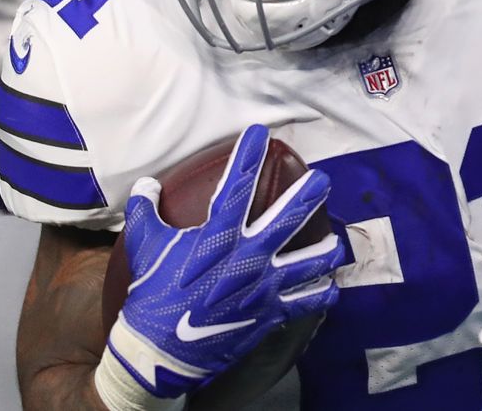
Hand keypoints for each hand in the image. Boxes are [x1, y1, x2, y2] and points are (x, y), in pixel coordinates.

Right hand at [92, 125, 341, 409]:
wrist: (159, 350)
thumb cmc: (152, 294)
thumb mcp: (145, 246)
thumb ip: (146, 211)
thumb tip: (145, 184)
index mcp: (219, 235)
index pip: (237, 184)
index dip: (248, 154)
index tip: (261, 132)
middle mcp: (249, 256)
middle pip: (289, 217)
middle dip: (310, 194)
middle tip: (324, 180)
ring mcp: (264, 286)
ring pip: (311, 262)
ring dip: (327, 251)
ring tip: (335, 244)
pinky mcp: (270, 313)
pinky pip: (307, 302)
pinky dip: (321, 294)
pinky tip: (330, 288)